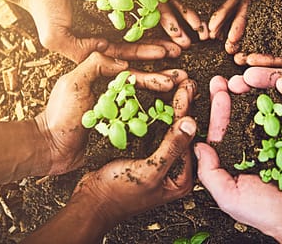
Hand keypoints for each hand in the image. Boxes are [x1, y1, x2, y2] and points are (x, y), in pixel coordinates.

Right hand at [18, 0, 180, 62]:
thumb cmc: (43, 10)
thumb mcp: (56, 37)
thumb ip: (81, 51)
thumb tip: (111, 54)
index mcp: (97, 45)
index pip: (125, 61)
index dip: (146, 70)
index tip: (168, 72)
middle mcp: (108, 31)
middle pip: (139, 46)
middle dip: (161, 52)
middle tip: (183, 56)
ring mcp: (113, 13)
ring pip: (142, 25)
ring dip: (162, 32)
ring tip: (183, 39)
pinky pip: (138, 1)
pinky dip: (154, 5)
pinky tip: (169, 7)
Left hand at [34, 52, 188, 174]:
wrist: (51, 149)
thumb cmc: (59, 116)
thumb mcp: (74, 83)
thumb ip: (95, 64)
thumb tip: (124, 61)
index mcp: (98, 73)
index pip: (129, 61)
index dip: (150, 56)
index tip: (169, 54)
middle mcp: (109, 88)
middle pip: (142, 76)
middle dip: (164, 73)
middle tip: (184, 74)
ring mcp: (115, 107)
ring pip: (145, 94)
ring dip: (165, 91)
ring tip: (185, 89)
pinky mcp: (118, 125)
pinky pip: (141, 114)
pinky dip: (157, 110)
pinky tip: (172, 109)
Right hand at [68, 80, 197, 231]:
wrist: (91, 201)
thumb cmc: (118, 193)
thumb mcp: (149, 171)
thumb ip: (171, 148)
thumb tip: (191, 123)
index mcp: (181, 178)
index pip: (188, 137)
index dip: (188, 111)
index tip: (188, 88)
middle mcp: (175, 169)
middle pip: (183, 131)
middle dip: (185, 105)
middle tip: (187, 81)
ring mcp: (161, 160)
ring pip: (170, 127)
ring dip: (173, 105)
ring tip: (177, 84)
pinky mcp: (147, 153)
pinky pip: (156, 130)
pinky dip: (158, 112)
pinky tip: (159, 95)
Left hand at [198, 75, 281, 242]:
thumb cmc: (267, 213)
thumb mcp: (230, 197)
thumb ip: (210, 173)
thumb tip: (198, 146)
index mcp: (233, 164)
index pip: (220, 132)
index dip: (217, 111)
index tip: (216, 89)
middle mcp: (249, 153)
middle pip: (236, 119)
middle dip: (229, 98)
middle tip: (223, 78)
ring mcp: (270, 147)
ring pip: (257, 116)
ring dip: (250, 97)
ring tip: (244, 79)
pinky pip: (281, 121)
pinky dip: (274, 106)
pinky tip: (270, 91)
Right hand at [237, 67, 281, 199]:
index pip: (281, 80)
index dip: (261, 77)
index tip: (246, 76)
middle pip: (265, 96)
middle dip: (246, 89)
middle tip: (230, 86)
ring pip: (260, 116)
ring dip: (241, 107)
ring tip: (226, 100)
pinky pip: (262, 139)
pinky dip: (247, 132)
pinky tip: (235, 126)